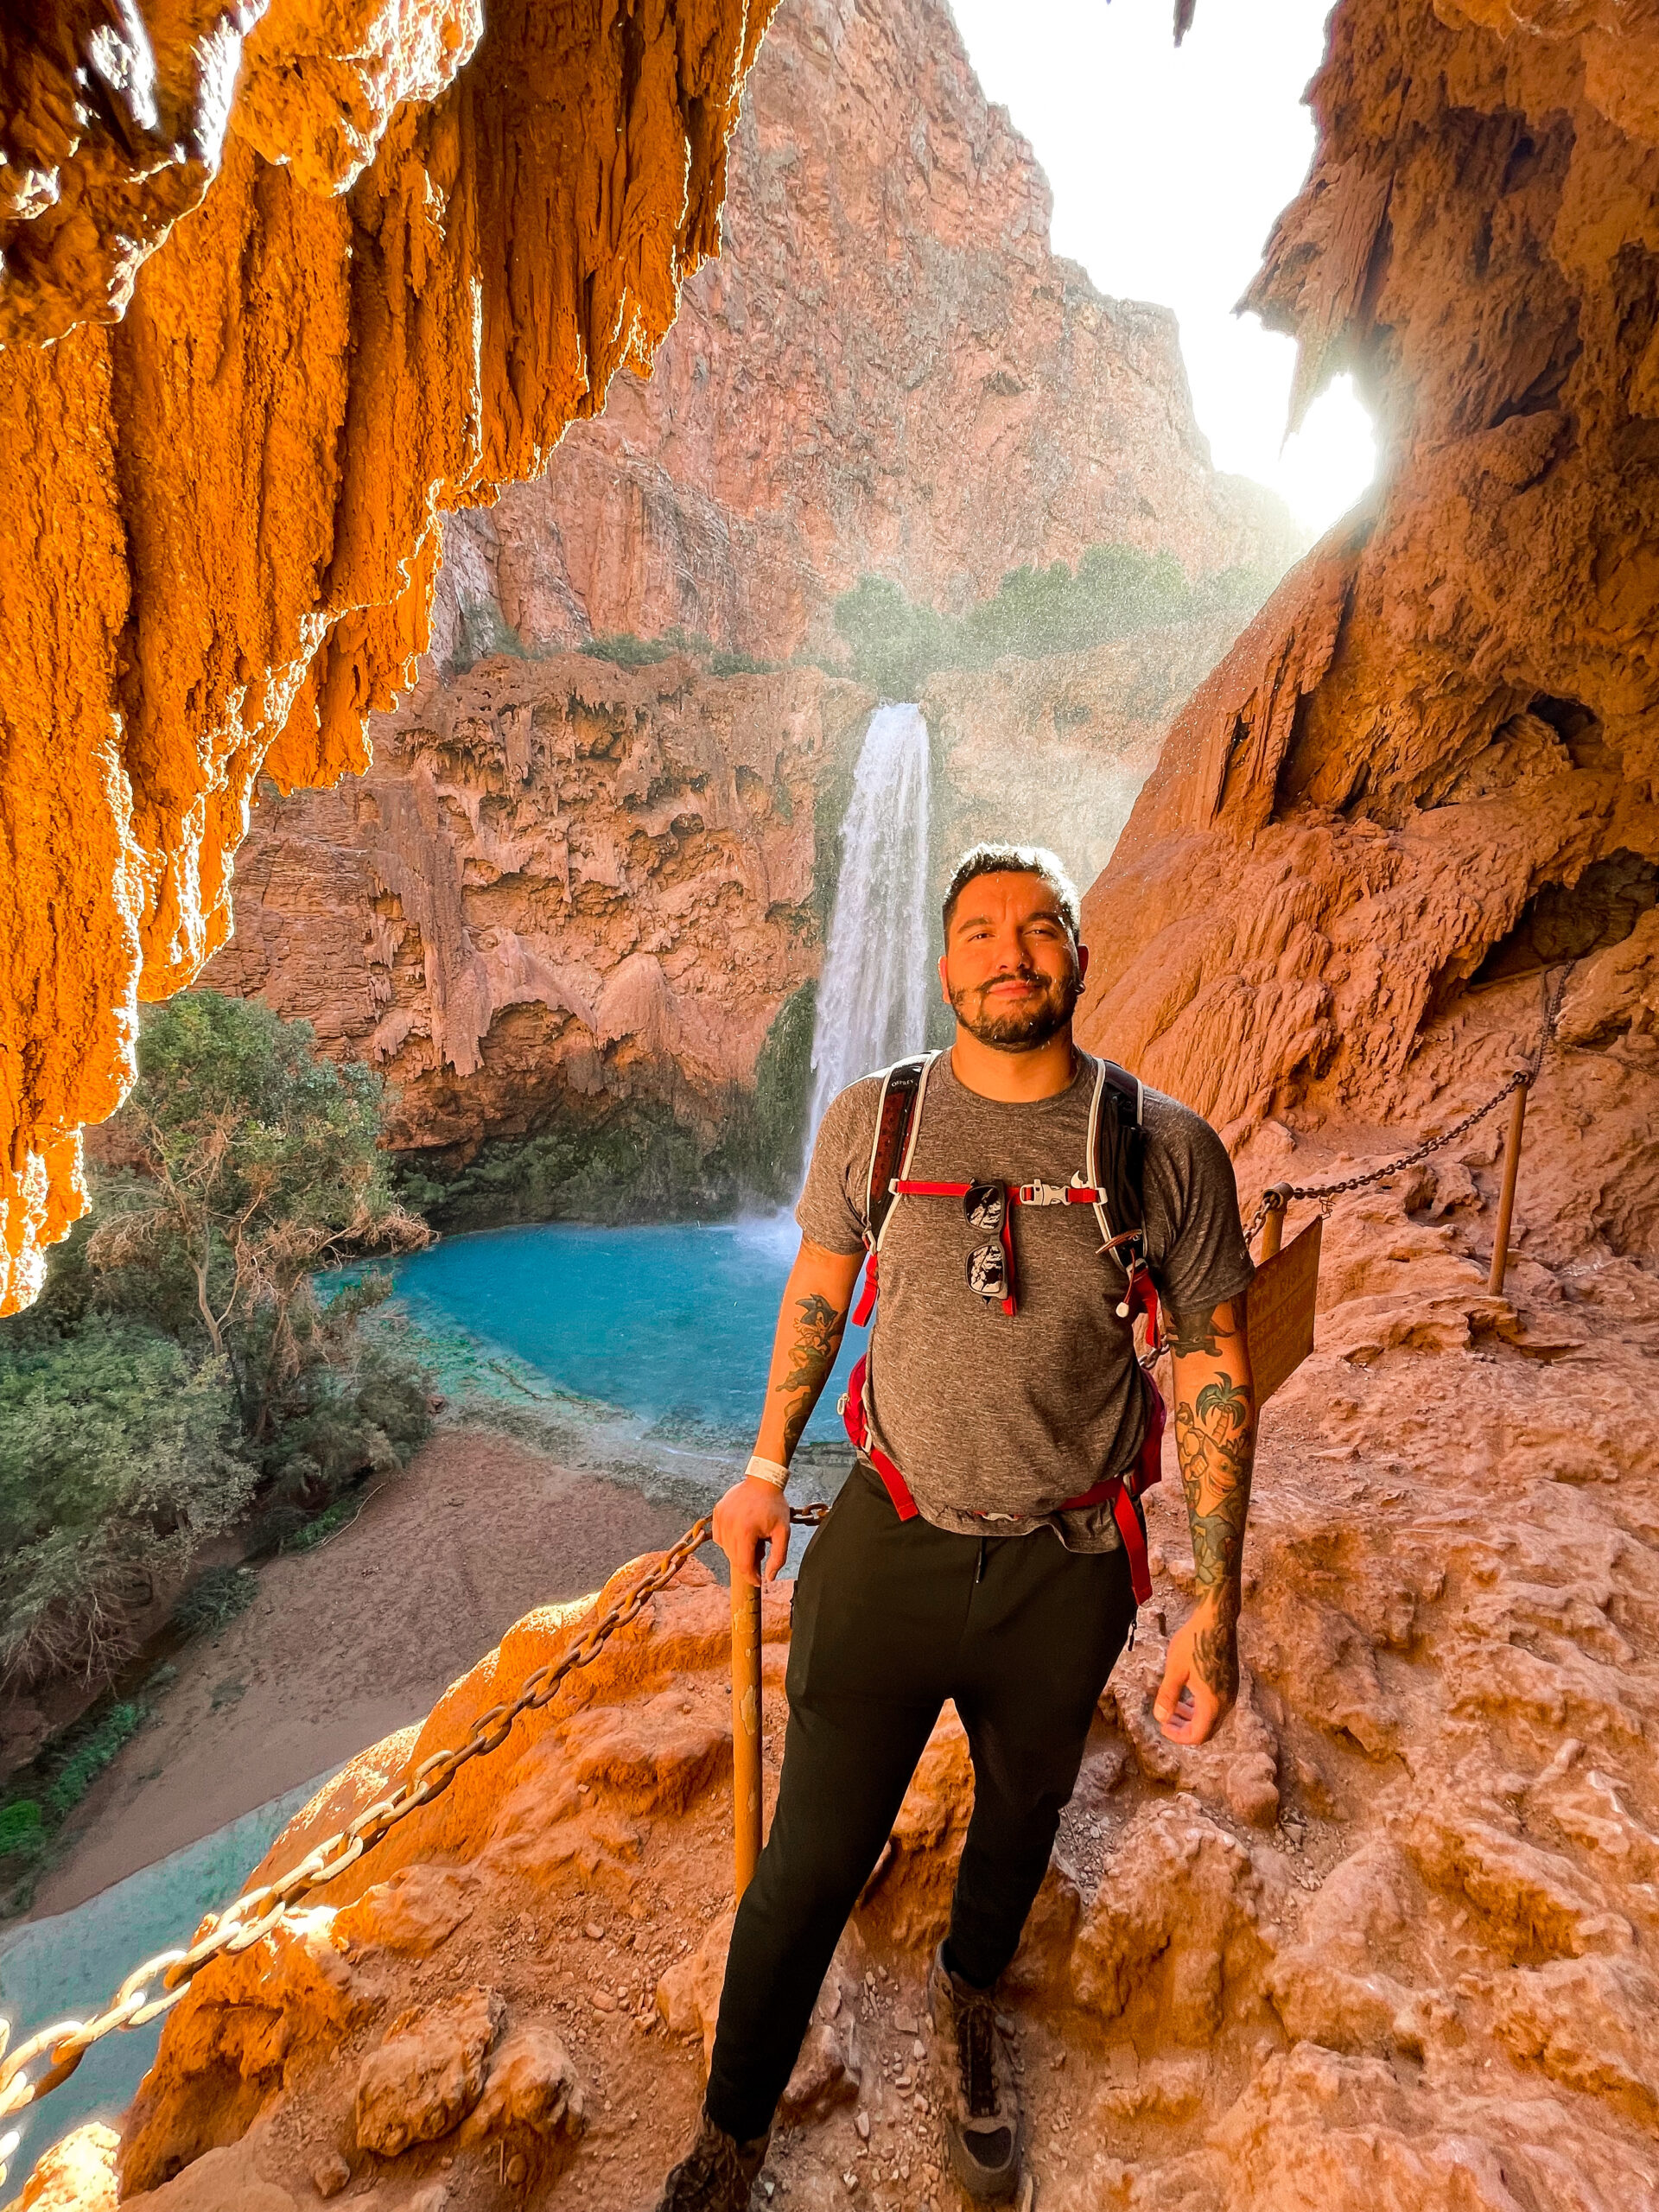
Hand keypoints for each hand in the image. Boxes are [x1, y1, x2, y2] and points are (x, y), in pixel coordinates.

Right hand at [714, 1476, 790, 1587]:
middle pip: (734, 1558)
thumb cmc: (775, 1506)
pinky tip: (741, 1534)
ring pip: (725, 1549)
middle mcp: (729, 1525)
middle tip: (760, 1554)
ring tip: (753, 1540)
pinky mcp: (717, 1512)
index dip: (751, 1577)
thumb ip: (778, 1558)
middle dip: (747, 1564)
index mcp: (745, 1531)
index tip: (759, 1582)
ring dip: (738, 1552)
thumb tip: (769, 1578)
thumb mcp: (783, 1533)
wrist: (763, 1480)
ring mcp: (720, 1518)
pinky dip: (728, 1542)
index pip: (743, 1564)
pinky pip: (719, 1537)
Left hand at [1153, 1598, 1237, 1744]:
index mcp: (1213, 1702)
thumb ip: (1168, 1696)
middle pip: (1207, 1729)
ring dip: (1192, 1718)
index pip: (1198, 1735)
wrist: (1216, 1619)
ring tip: (1173, 1709)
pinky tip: (1185, 1697)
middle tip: (1165, 1721)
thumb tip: (1160, 1718)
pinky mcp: (1230, 1681)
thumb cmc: (1194, 1642)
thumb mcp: (1175, 1670)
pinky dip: (1200, 1707)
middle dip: (1185, 1729)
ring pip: (1212, 1717)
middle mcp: (1226, 1701)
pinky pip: (1216, 1705)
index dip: (1179, 1736)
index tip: (1163, 1728)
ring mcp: (1231, 1691)